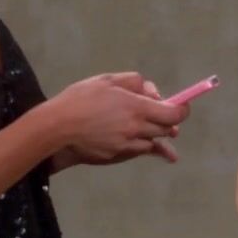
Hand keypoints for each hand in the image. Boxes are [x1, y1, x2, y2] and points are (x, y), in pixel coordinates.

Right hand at [48, 73, 189, 165]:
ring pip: (154, 142)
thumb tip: (152, 92)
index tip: (181, 105)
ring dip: (156, 135)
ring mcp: (128, 145)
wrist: (55, 128)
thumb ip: (135, 82)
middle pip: (167, 128)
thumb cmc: (80, 99)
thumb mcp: (108, 80)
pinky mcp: (118, 156)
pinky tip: (167, 155)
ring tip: (158, 131)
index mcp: (138, 108)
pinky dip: (149, 149)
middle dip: (168, 121)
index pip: (174, 113)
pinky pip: (141, 152)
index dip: (182, 109)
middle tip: (163, 115)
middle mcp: (137, 129)